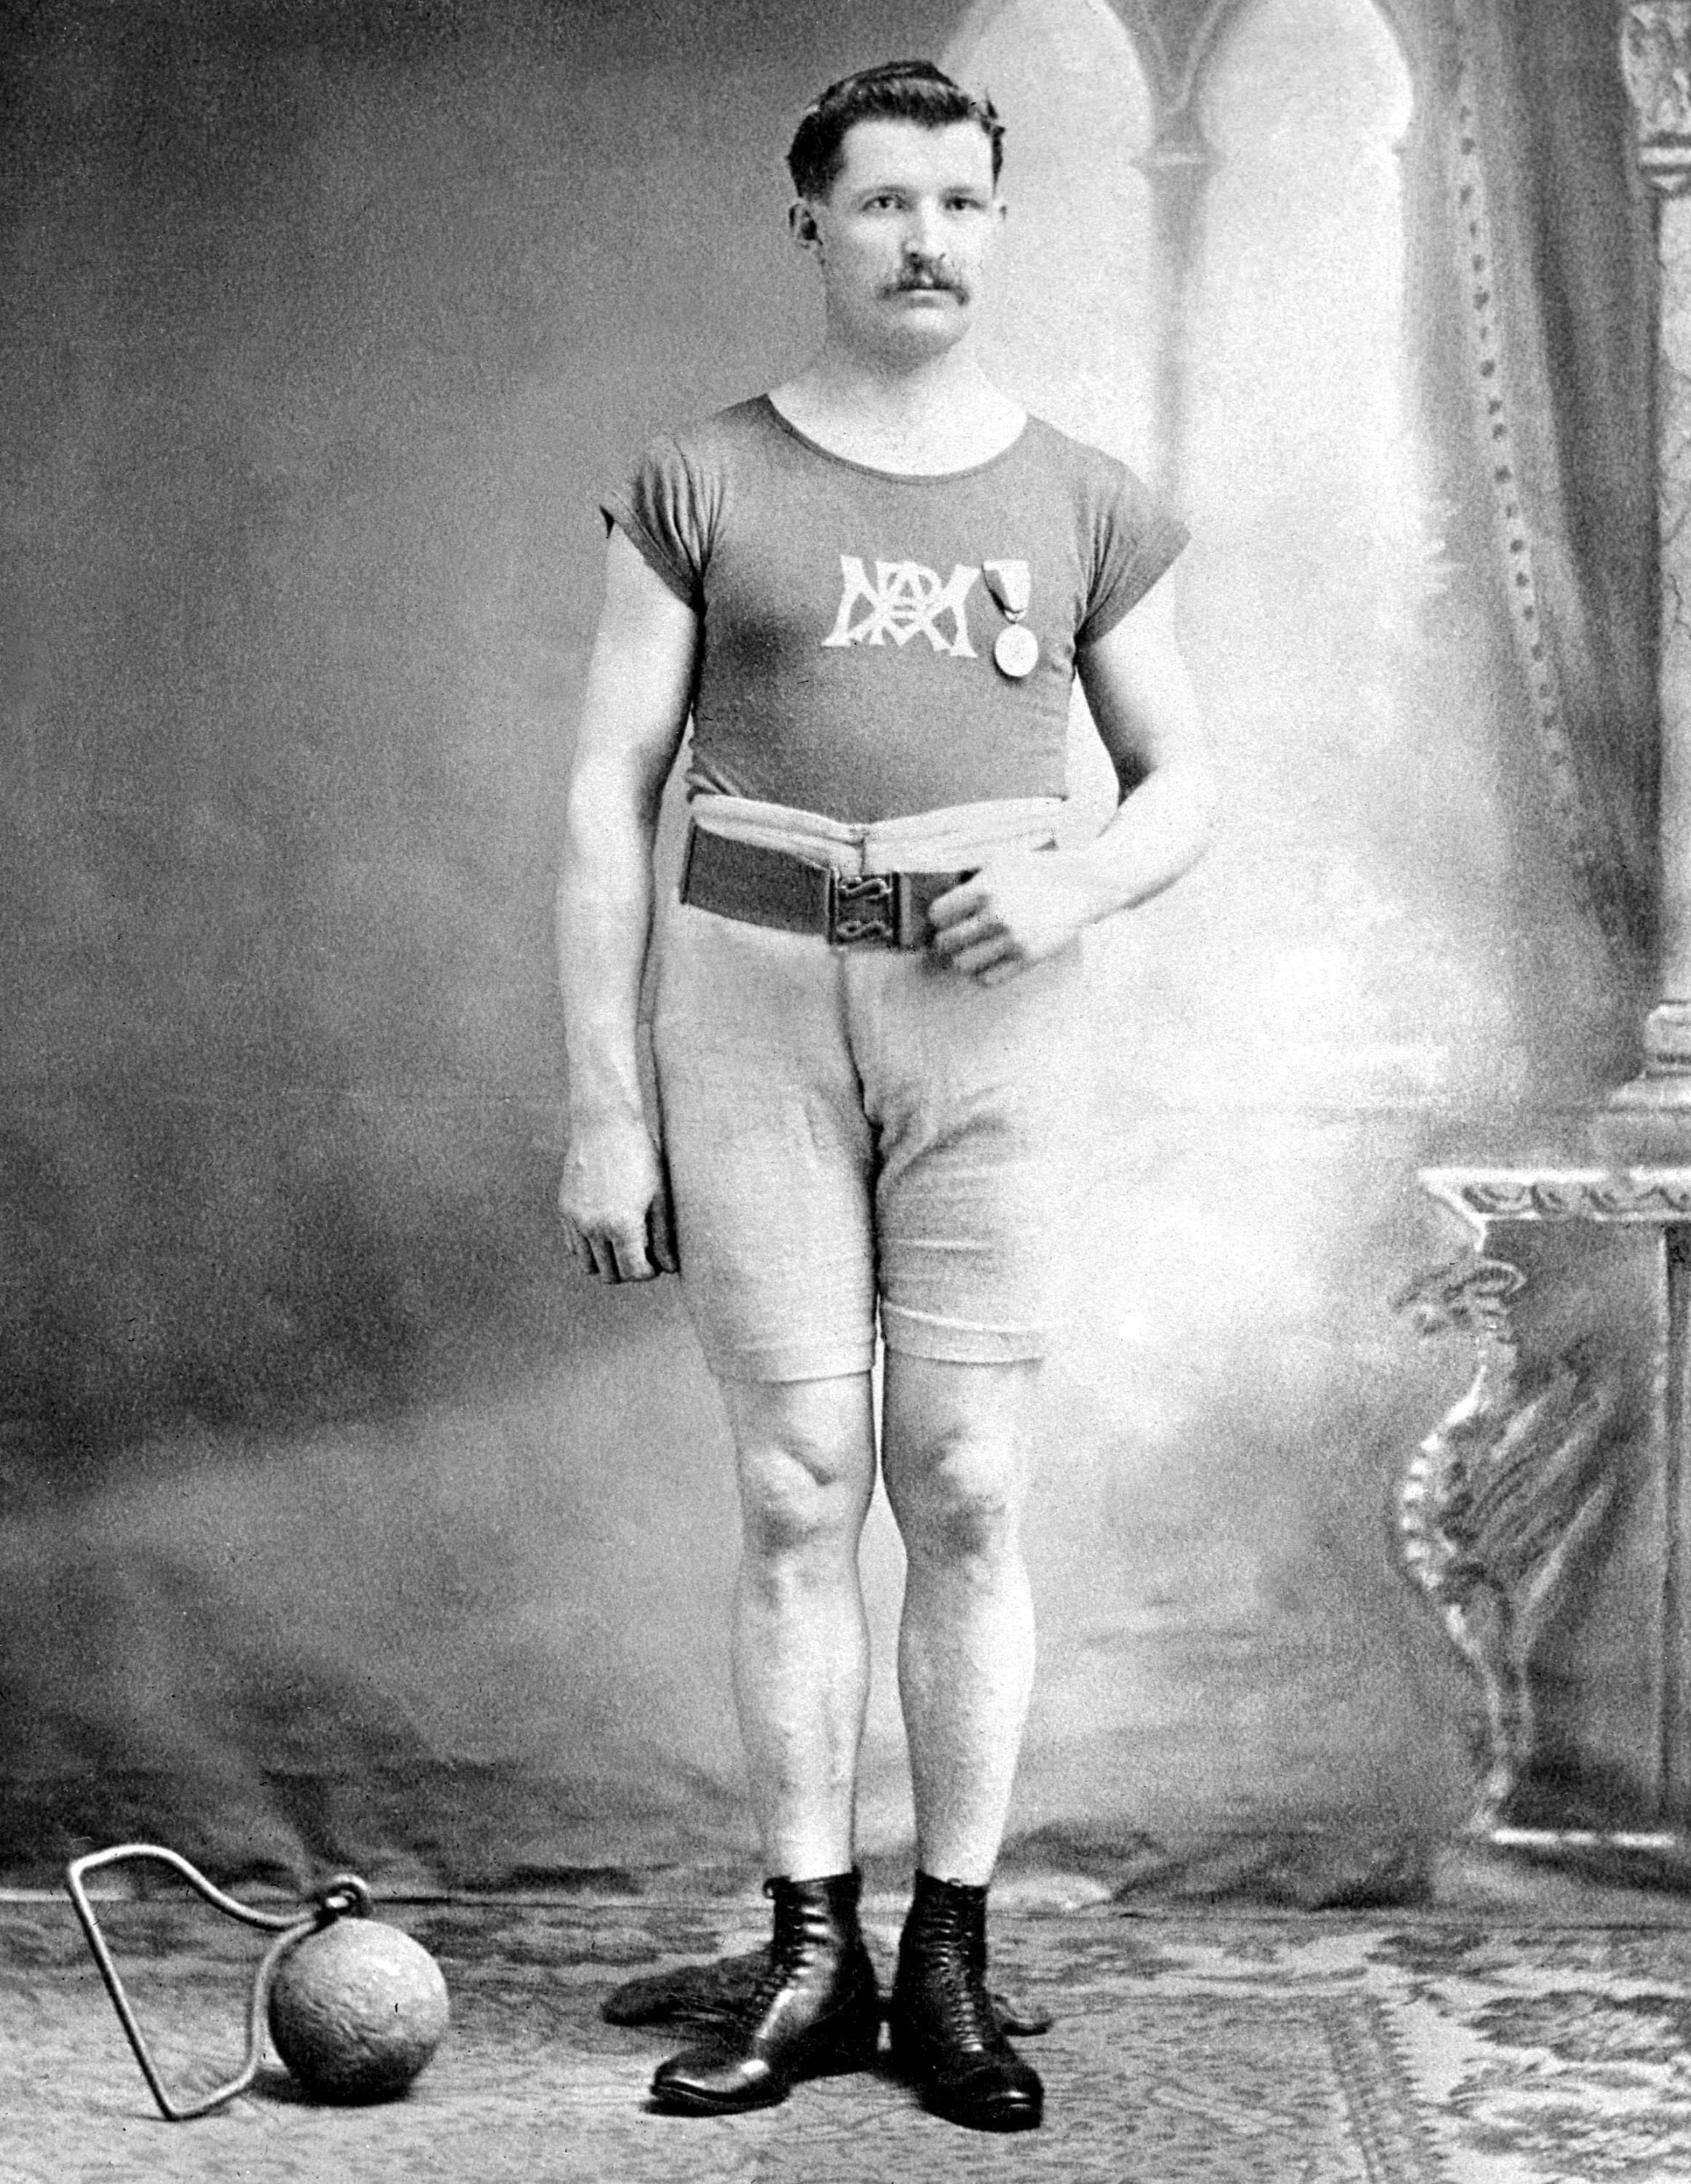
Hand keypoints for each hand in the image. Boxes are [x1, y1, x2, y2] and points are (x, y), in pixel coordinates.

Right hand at [558, 1117, 676, 1282]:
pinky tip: (605, 1231)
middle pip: (610, 1275)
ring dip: (607, 1263)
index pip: (634, 1272)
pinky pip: (573, 1246)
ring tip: (623, 1245)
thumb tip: (670, 1267)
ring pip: (588, 1266)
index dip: (648, 1273)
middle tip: (642, 1254)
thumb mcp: (659, 1196)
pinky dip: (588, 1248)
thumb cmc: (639, 1156)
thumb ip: (663, 1236)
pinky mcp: (564, 1210)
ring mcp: (575, 1220)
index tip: (656, 1263)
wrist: (603, 1124)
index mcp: (622, 1225)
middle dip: (628, 1271)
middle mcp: (594, 1227)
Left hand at [927, 853, 1093, 983]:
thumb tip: (938, 898)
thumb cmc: (1035, 870)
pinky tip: (988, 960)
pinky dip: (982, 973)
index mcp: (984, 889)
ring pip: (962, 965)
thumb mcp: (999, 861)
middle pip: (945, 942)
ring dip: (962, 958)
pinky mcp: (1027, 958)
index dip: (939, 917)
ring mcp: (1012, 940)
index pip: (937, 915)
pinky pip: (988, 979)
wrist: (1079, 886)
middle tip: (955, 936)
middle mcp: (995, 916)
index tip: (946, 918)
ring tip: (971, 950)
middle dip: (946, 939)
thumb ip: (969, 878)